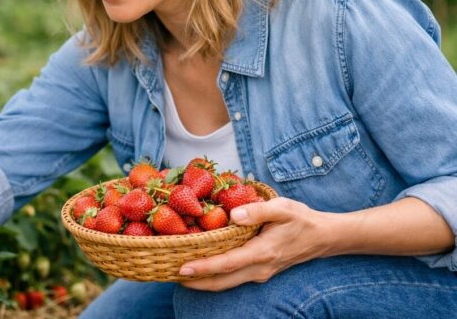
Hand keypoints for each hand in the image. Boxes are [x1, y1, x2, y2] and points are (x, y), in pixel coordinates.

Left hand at [178, 197, 333, 290]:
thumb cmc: (301, 219)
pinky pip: (232, 278)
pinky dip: (214, 277)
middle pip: (221, 282)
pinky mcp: (258, 272)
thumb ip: (258, 210)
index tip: (182, 268)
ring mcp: (259, 273)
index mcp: (262, 252)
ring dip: (202, 282)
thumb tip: (232, 215)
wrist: (323, 237)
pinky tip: (200, 268)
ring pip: (226, 283)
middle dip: (194, 281)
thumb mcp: (283, 208)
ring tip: (177, 273)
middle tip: (168, 274)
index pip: (227, 263)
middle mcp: (259, 268)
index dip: (203, 268)